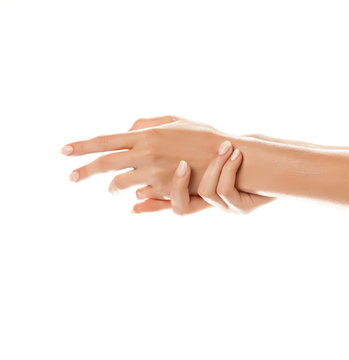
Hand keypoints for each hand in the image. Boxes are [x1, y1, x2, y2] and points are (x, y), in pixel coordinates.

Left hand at [61, 115, 226, 198]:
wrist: (228, 155)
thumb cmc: (202, 136)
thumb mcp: (174, 121)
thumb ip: (146, 123)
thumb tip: (126, 131)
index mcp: (146, 134)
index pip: (105, 140)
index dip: (82, 146)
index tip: (64, 151)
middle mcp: (146, 153)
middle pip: (105, 164)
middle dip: (85, 171)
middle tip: (72, 177)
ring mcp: (154, 173)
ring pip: (121, 184)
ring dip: (114, 186)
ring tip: (113, 187)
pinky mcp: (164, 189)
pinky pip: (141, 193)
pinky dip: (138, 192)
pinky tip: (141, 191)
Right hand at [132, 142, 275, 214]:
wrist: (266, 163)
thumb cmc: (231, 153)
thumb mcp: (200, 146)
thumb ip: (173, 141)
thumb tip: (138, 135)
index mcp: (195, 192)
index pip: (166, 200)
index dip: (150, 203)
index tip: (133, 203)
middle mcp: (206, 203)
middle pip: (180, 207)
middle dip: (171, 191)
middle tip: (176, 168)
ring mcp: (224, 206)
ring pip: (208, 192)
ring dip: (214, 168)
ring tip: (223, 148)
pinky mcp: (241, 206)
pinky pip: (227, 191)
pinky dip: (229, 171)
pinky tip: (234, 155)